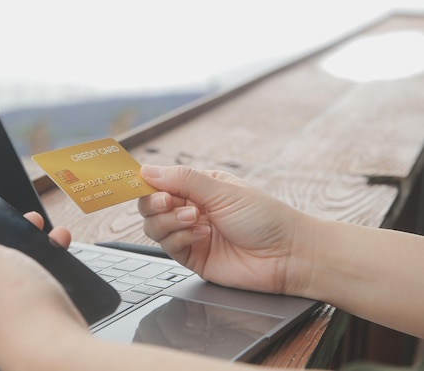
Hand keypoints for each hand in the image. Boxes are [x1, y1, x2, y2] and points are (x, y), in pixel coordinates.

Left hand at [0, 211, 88, 370]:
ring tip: (52, 244)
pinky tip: (57, 275)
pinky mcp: (25, 325)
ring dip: (35, 256)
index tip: (3, 226)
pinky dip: (46, 277)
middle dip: (15, 244)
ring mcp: (0, 320)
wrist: (60, 354)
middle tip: (32, 231)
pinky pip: (32, 292)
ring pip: (15, 275)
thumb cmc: (21, 312)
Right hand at [138, 165, 307, 293]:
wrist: (288, 256)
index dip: (147, 183)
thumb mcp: (222, 190)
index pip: (161, 181)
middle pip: (150, 205)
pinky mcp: (192, 257)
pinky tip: (201, 234)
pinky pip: (168, 246)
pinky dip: (179, 238)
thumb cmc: (265, 218)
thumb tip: (147, 170)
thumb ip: (182, 180)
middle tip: (169, 202)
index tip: (138, 182)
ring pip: (154, 227)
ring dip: (169, 221)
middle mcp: (192, 209)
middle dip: (155, 203)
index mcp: (200, 187)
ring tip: (195, 218)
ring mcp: (190, 234)